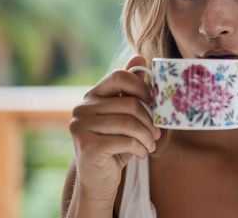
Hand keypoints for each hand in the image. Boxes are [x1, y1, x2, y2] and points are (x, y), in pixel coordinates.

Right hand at [68, 55, 160, 202]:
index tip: (153, 104)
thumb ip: (132, 90)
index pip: (118, 76)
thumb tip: (139, 57)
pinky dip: (140, 147)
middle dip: (149, 119)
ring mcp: (80, 126)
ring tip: (151, 145)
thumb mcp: (127, 117)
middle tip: (157, 133)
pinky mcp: (86, 145)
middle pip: (128, 102)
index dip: (142, 88)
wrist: (99, 180)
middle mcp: (82, 108)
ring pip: (128, 122)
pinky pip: (125, 140)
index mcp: (92, 96)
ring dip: (147, 136)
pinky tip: (142, 153)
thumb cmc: (116, 145)